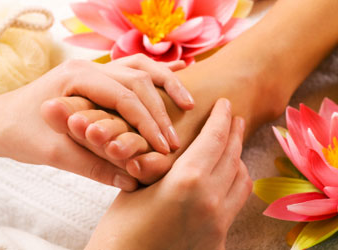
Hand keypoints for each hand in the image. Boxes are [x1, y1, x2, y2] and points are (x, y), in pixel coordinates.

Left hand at [0, 54, 192, 190]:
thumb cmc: (20, 133)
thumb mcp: (54, 154)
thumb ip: (93, 166)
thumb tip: (132, 181)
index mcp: (77, 77)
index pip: (125, 97)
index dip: (148, 123)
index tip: (165, 147)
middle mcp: (89, 67)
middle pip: (138, 80)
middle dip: (160, 111)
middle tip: (174, 140)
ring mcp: (95, 68)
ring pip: (140, 68)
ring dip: (166, 85)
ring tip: (188, 103)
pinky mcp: (99, 77)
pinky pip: (133, 69)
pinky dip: (156, 74)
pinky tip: (178, 73)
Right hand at [85, 99, 252, 249]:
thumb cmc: (119, 230)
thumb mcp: (137, 188)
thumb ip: (164, 168)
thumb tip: (175, 152)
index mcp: (187, 181)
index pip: (214, 138)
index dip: (222, 117)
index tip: (225, 104)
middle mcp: (211, 201)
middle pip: (233, 156)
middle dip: (235, 132)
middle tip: (235, 119)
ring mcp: (219, 224)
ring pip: (241, 180)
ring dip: (237, 158)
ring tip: (230, 147)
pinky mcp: (219, 242)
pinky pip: (235, 203)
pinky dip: (234, 184)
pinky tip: (223, 180)